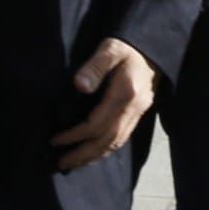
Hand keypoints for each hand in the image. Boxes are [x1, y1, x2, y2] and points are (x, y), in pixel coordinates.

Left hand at [49, 38, 157, 172]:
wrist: (153, 46)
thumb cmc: (126, 46)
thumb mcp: (110, 49)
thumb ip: (94, 66)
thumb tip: (79, 86)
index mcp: (124, 94)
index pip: (96, 124)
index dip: (74, 136)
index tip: (55, 140)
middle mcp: (133, 108)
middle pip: (107, 141)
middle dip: (83, 155)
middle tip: (61, 163)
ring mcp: (139, 112)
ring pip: (116, 143)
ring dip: (94, 156)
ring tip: (74, 163)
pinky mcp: (140, 113)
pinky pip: (122, 137)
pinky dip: (106, 149)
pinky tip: (95, 152)